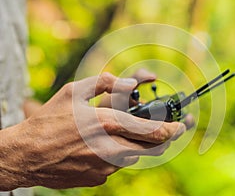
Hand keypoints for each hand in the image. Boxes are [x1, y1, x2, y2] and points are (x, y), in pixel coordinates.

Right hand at [0, 72, 185, 190]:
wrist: (26, 154)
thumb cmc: (49, 120)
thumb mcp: (74, 92)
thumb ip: (105, 83)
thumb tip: (130, 84)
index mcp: (107, 123)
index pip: (152, 131)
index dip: (172, 129)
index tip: (180, 127)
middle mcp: (110, 148)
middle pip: (151, 149)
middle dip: (162, 140)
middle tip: (162, 133)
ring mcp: (104, 167)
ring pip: (133, 157)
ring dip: (134, 147)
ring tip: (118, 135)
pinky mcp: (97, 178)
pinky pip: (115, 167)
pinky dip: (116, 156)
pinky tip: (99, 148)